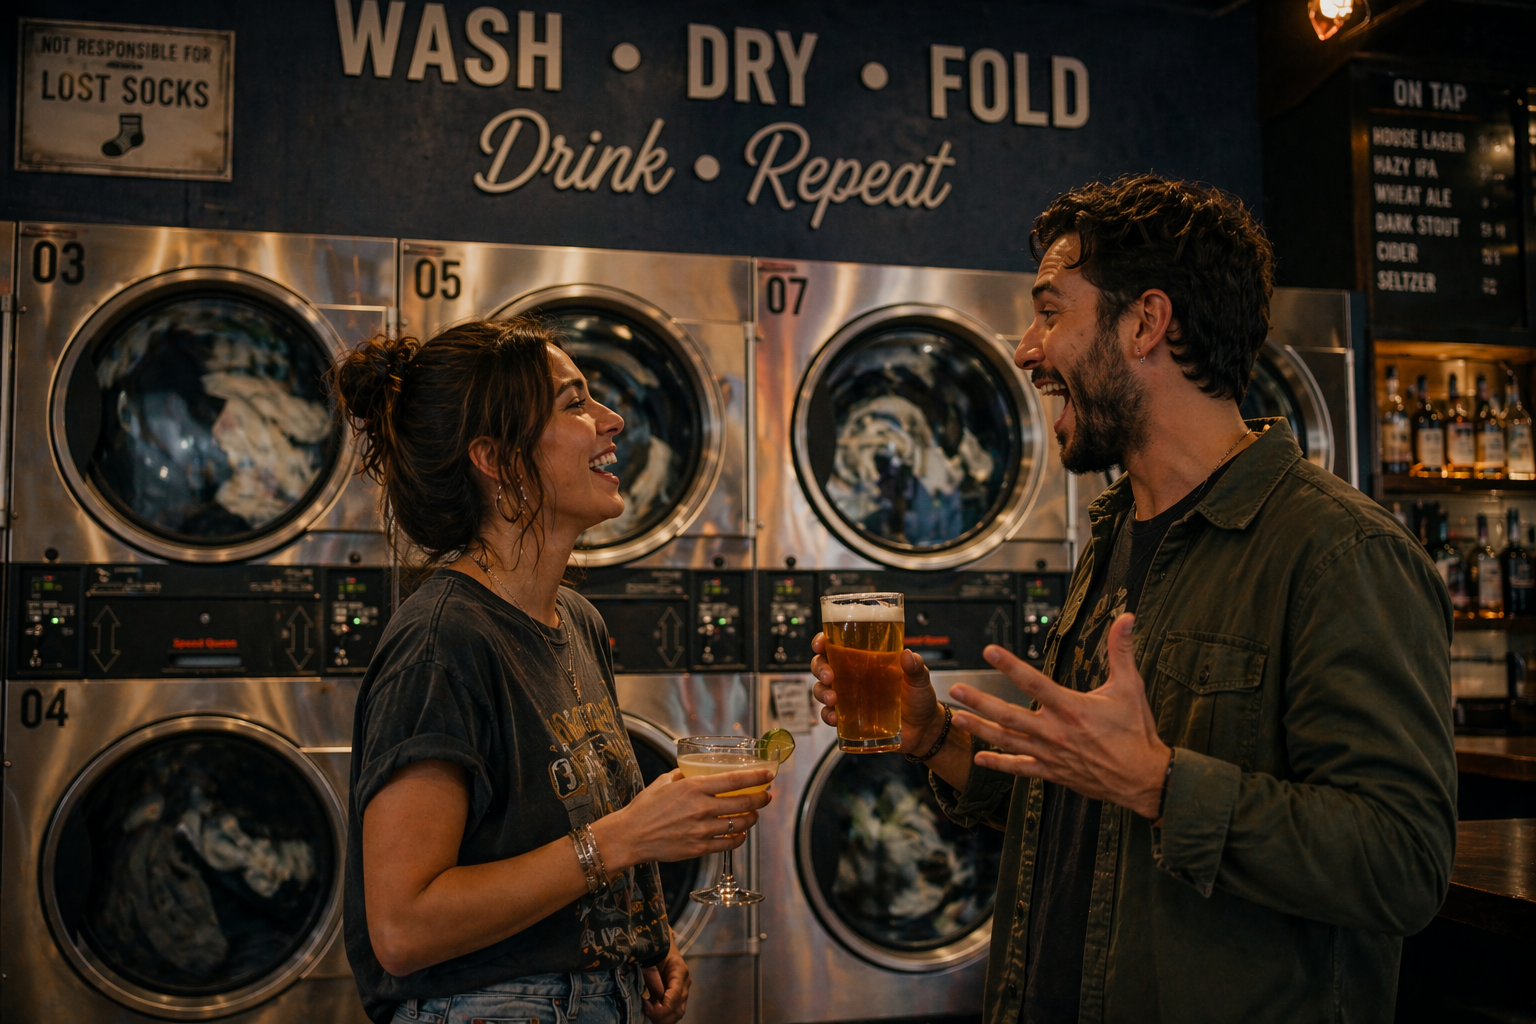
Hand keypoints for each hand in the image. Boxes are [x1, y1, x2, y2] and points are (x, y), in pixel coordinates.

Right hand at [594, 768, 772, 871]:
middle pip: (744, 803)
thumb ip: (684, 775)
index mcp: (694, 787)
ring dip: (752, 818)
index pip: (735, 780)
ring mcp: (702, 830)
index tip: (769, 774)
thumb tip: (695, 770)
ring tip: (754, 814)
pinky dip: (739, 838)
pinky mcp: (699, 848)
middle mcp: (702, 808)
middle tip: (767, 795)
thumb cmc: (645, 807)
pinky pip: (728, 844)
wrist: (630, 836)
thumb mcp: (664, 782)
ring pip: (740, 824)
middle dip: (761, 799)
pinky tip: (740, 833)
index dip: (756, 777)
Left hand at [642, 938, 689, 1022]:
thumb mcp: (650, 958)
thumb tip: (656, 998)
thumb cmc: (654, 948)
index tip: (646, 1007)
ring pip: (677, 1014)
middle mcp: (684, 984)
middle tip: (645, 1011)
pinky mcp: (676, 996)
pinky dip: (662, 1017)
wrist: (660, 943)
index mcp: (680, 971)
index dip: (661, 1008)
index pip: (675, 997)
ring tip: (648, 1013)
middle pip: (678, 1010)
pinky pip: (672, 1012)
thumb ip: (652, 977)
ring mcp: (682, 991)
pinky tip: (651, 1013)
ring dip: (662, 1018)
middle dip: (661, 1016)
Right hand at [811, 633, 946, 756]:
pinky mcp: (849, 718)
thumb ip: (916, 667)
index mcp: (866, 660)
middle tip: (829, 675)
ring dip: (821, 692)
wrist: (923, 729)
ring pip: (822, 689)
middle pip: (823, 665)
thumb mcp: (920, 679)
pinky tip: (834, 717)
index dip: (823, 642)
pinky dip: (827, 715)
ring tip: (833, 698)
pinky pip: (829, 714)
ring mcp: (849, 697)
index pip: (838, 645)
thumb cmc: (919, 699)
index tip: (821, 644)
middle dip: (819, 667)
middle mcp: (853, 677)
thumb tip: (908, 655)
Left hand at [949, 613, 1169, 818]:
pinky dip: (999, 764)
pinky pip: (1020, 768)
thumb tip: (1127, 618)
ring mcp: (1051, 754)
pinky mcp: (1052, 771)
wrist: (1144, 778)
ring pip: (1008, 741)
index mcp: (1071, 709)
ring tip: (958, 718)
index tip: (990, 651)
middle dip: (980, 702)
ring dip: (981, 729)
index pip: (1034, 682)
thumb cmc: (1136, 732)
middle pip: (1009, 715)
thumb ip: (1122, 651)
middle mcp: (1056, 732)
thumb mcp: (1131, 687)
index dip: (1010, 665)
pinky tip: (979, 758)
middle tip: (956, 691)